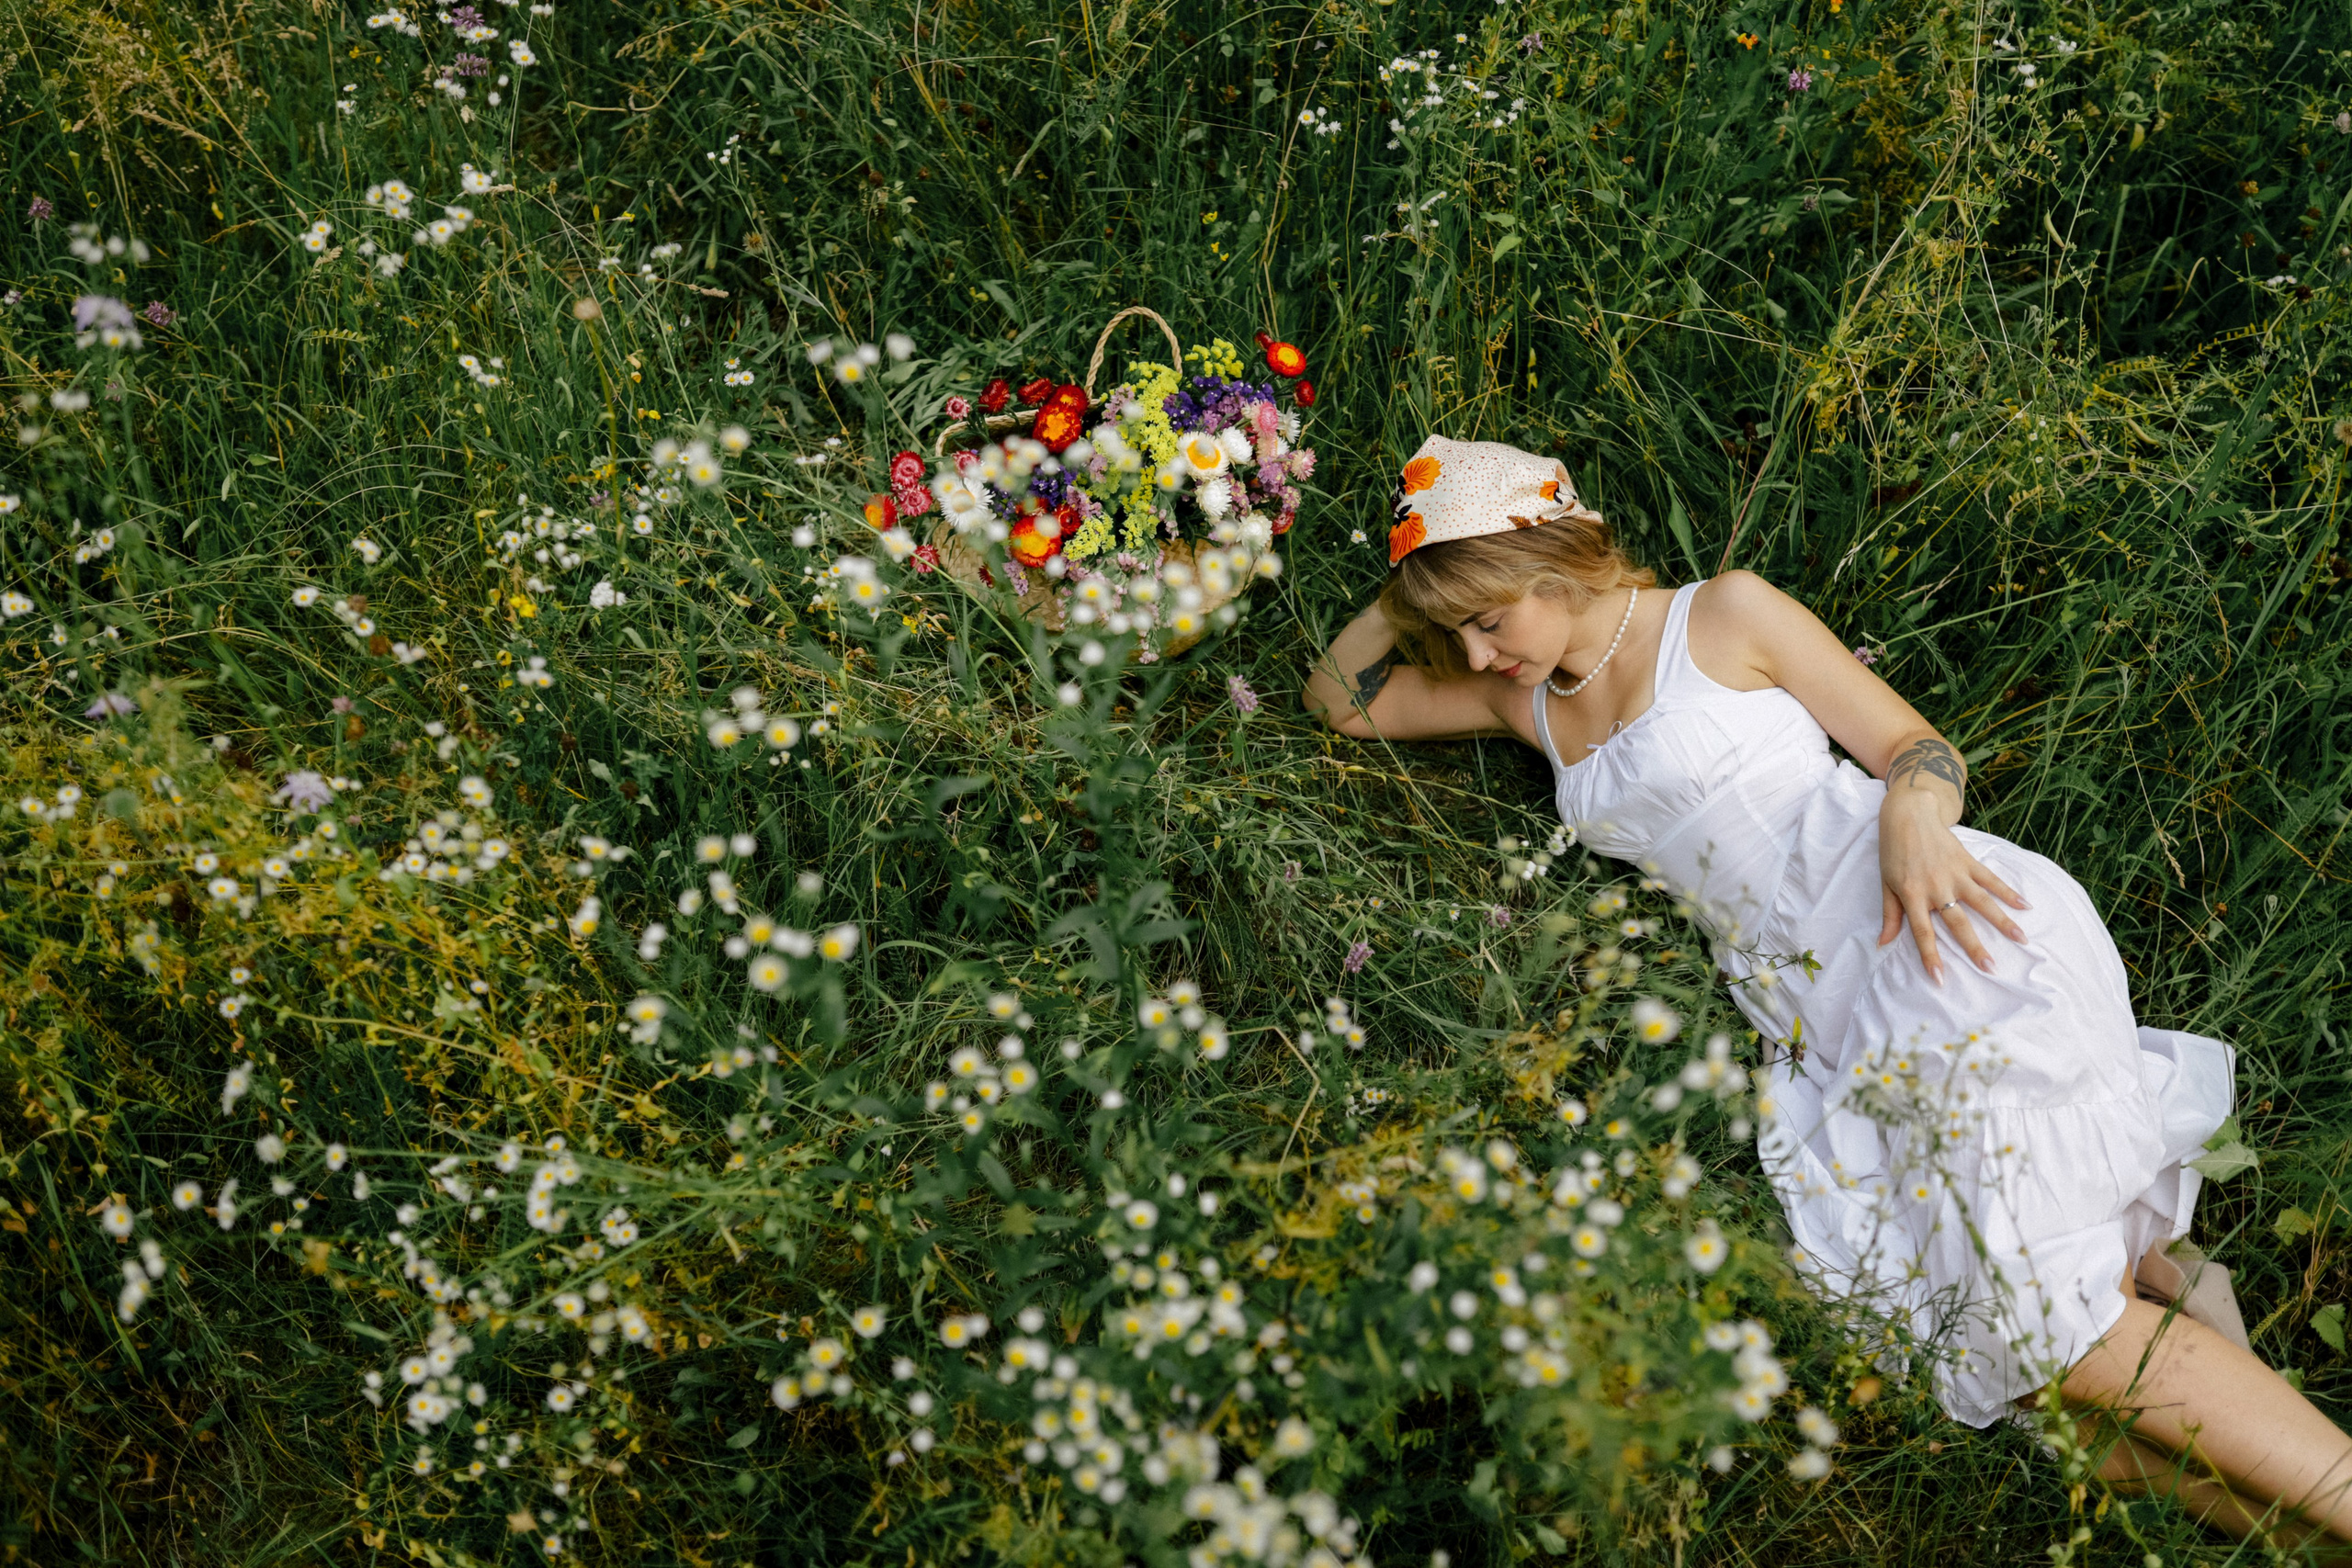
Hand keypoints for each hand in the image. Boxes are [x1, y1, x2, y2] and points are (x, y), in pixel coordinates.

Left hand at [1875, 794, 2029, 983]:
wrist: (1909, 815)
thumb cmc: (1894, 853)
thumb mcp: (1886, 884)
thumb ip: (1890, 915)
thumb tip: (1883, 944)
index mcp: (1912, 895)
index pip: (1922, 933)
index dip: (1930, 957)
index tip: (1940, 979)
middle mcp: (1936, 887)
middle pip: (1958, 922)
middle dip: (1975, 947)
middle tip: (1991, 968)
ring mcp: (1955, 874)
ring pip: (1982, 902)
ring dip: (2003, 921)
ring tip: (2021, 940)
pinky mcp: (1968, 861)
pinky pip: (1991, 879)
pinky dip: (2009, 892)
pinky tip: (2026, 905)